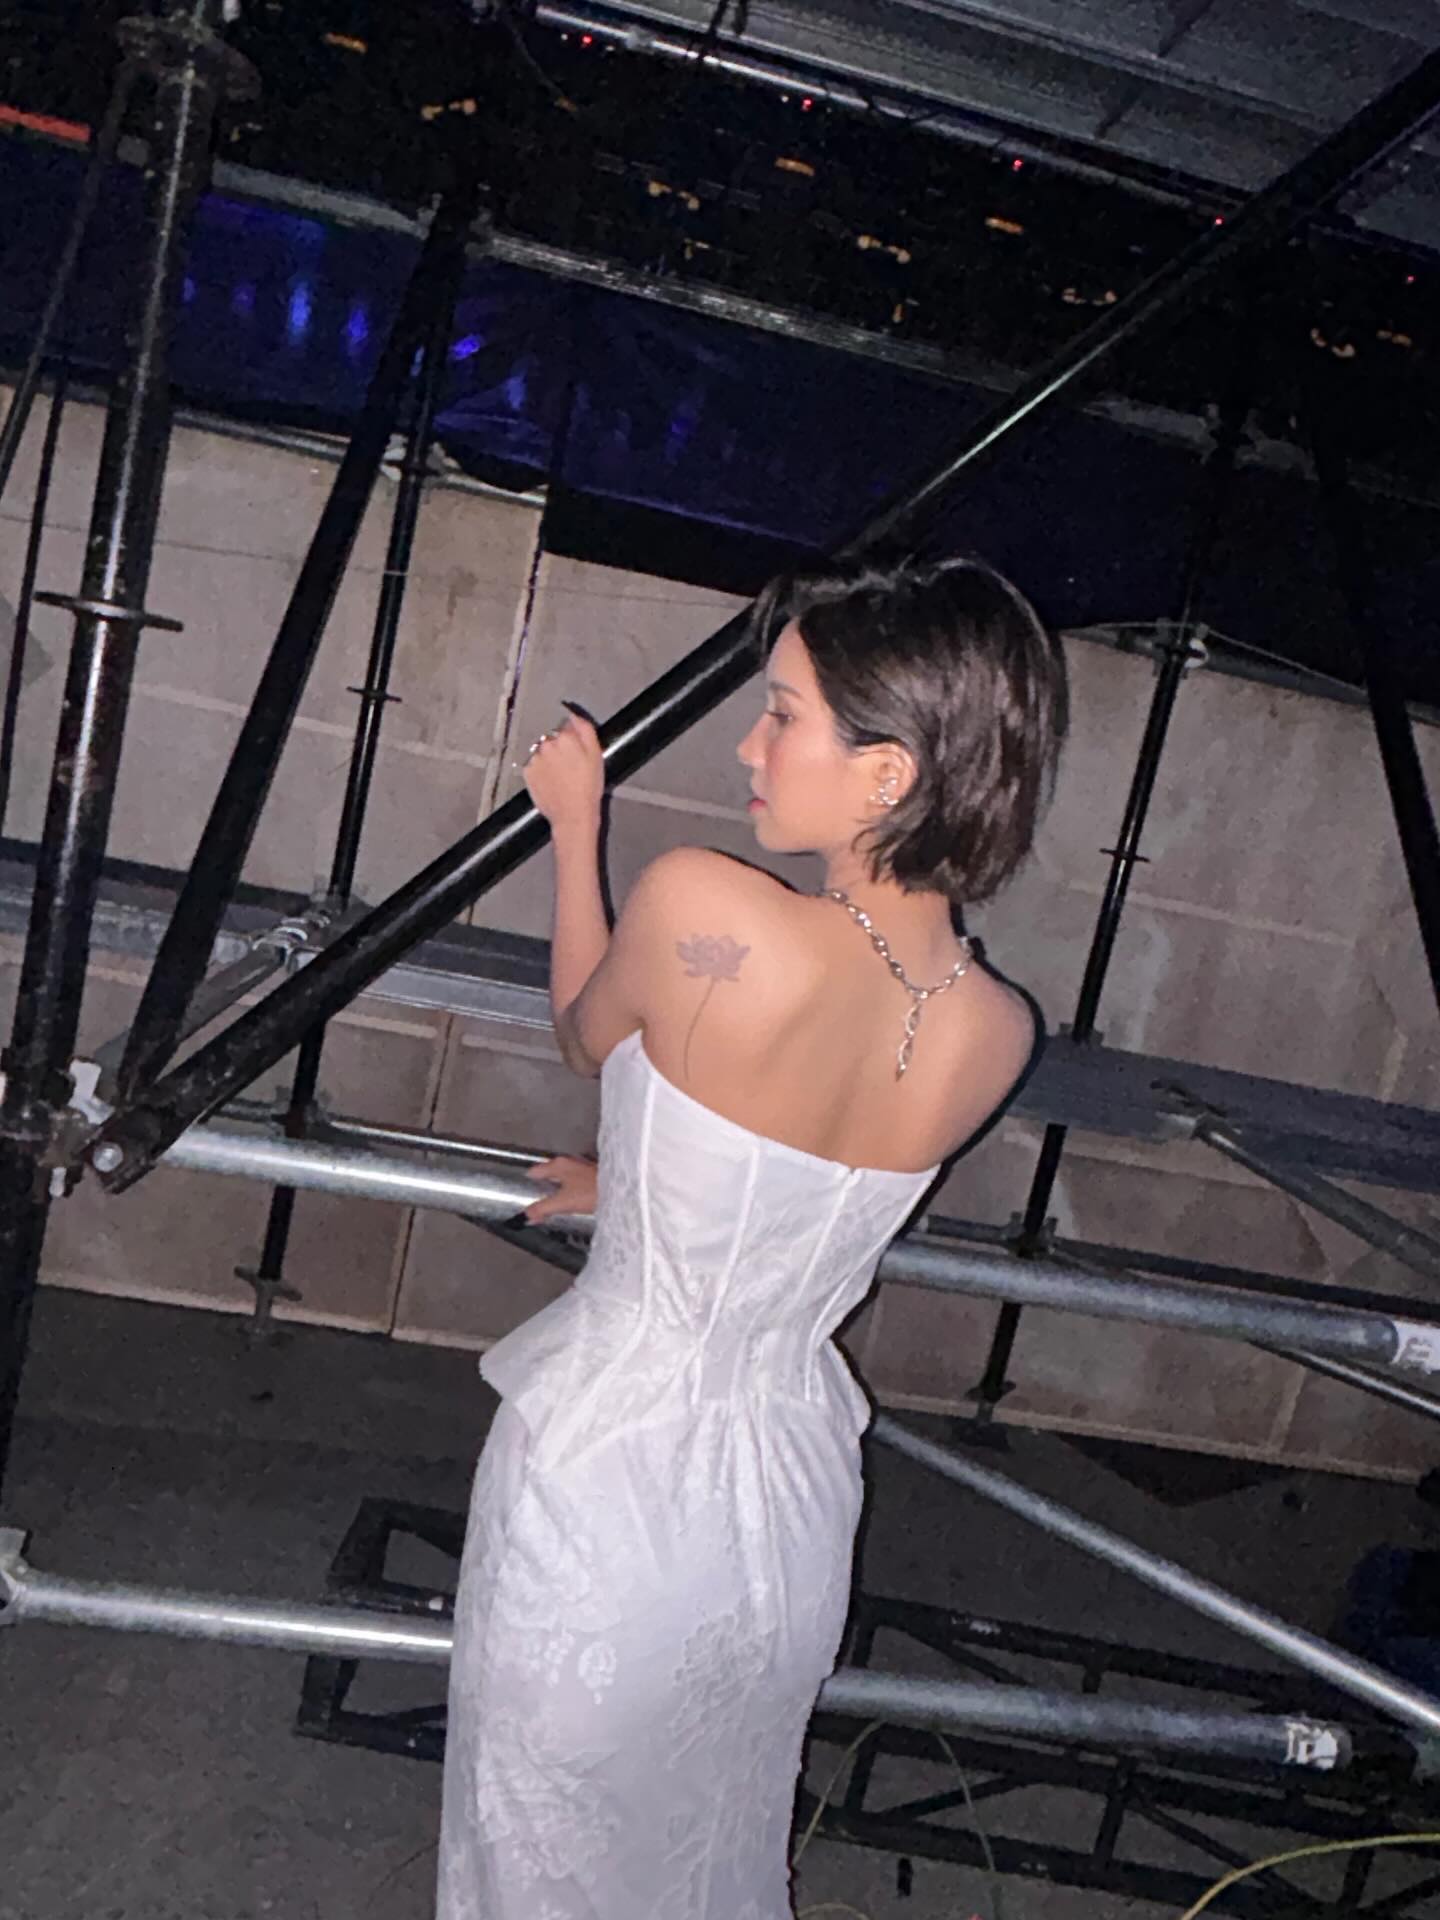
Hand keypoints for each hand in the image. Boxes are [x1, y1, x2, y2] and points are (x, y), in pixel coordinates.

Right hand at [519, 1153, 597, 1223]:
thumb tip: (528, 1214)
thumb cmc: (592, 1192)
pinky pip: (576, 1181)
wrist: (620, 1192)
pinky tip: (574, 1201)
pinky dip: (571, 1190)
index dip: (529, 1182)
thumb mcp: (563, 1203)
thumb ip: (542, 1208)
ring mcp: (582, 1167)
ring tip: (554, 1203)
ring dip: (559, 1188)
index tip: (524, 1191)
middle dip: (544, 1186)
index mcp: (559, 1164)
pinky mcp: (593, 1175)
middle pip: (550, 1173)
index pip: (536, 1170)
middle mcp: (570, 1162)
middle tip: (538, 1200)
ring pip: (564, 1177)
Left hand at [522, 707, 604, 834]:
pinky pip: (534, 764)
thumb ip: (585, 729)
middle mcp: (547, 744)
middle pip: (553, 738)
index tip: (578, 750)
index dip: (575, 738)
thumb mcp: (596, 755)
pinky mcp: (528, 772)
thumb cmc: (587, 788)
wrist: (572, 814)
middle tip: (572, 766)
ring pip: (543, 751)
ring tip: (561, 776)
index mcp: (565, 737)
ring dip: (550, 758)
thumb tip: (575, 715)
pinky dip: (541, 769)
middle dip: (561, 747)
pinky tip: (552, 780)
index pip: (567, 725)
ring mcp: (535, 758)